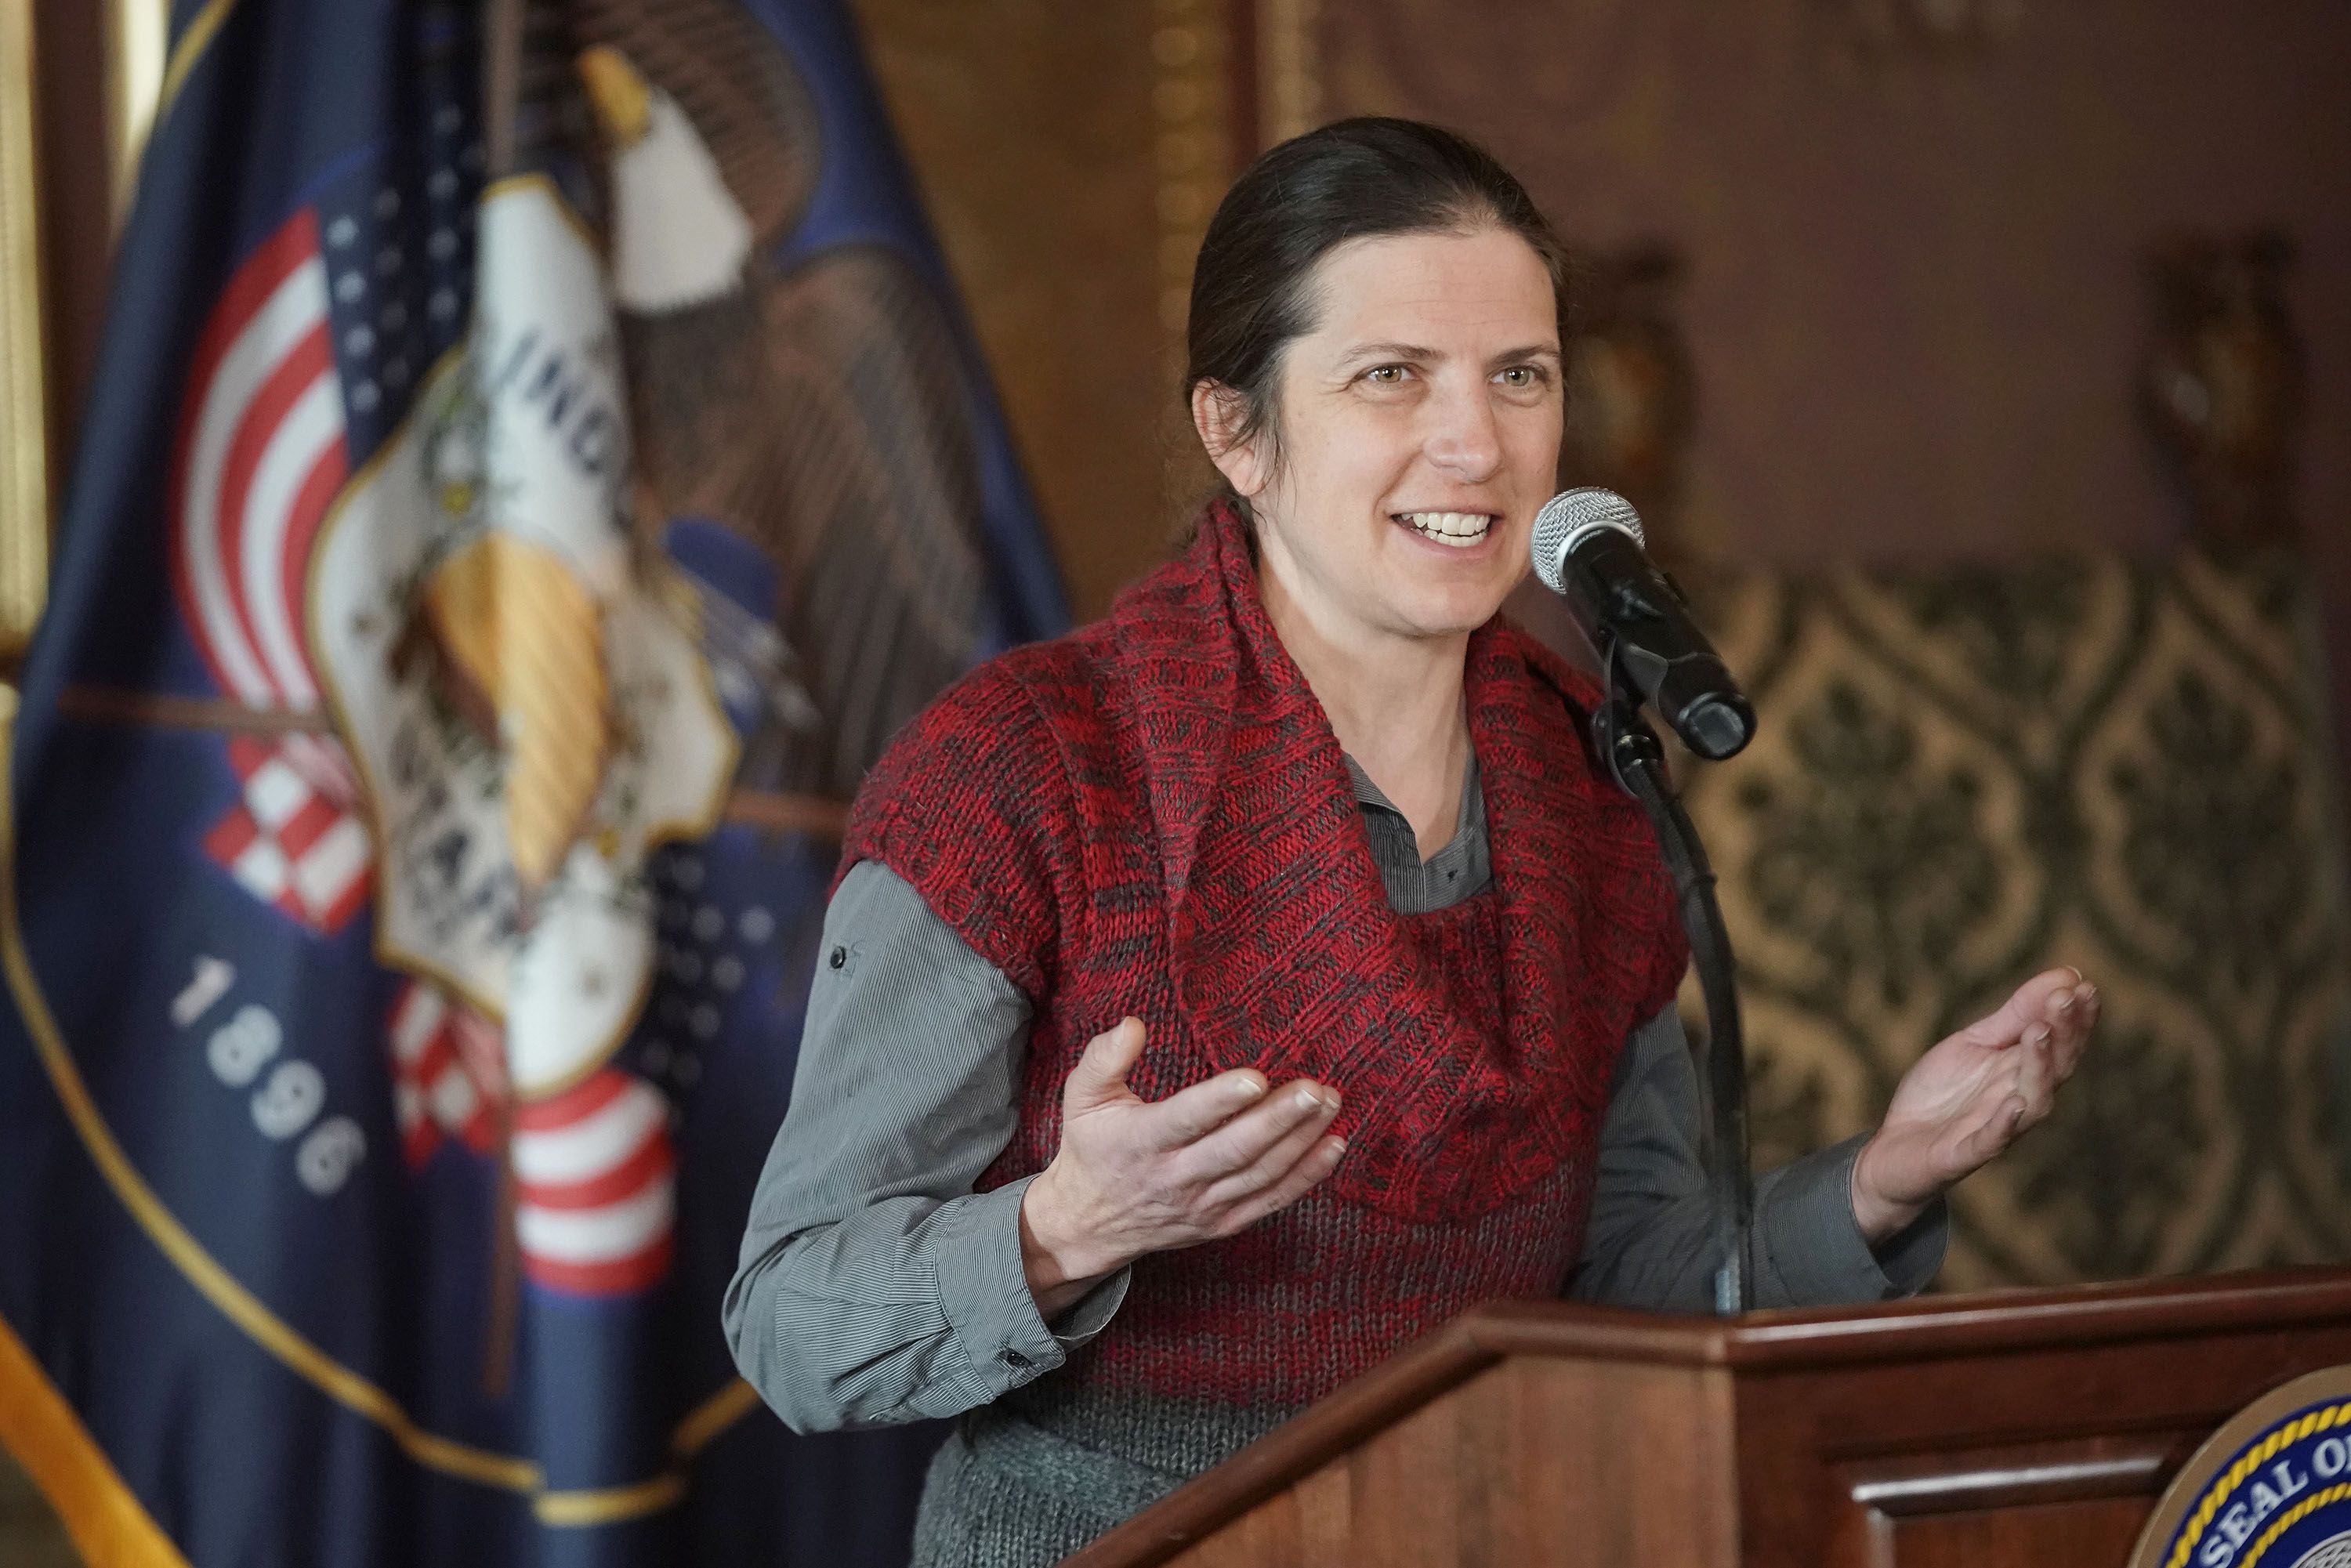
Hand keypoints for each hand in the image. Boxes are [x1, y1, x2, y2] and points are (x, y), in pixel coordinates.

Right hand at [1018, 1017, 1346, 1318]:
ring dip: (1300, 1141)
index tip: (1257, 1077)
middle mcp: (1174, 1178)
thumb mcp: (1082, 1096)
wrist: (1089, 1223)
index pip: (1185, 1120)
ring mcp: (1202, 1205)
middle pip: (1234, 1151)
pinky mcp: (1222, 1223)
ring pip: (1259, 1174)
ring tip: (1329, 1104)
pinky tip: (1332, 1147)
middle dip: (1278, 1120)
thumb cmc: (1092, 1146)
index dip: (1220, 1100)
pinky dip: (1305, 1177)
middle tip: (1315, 1089)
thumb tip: (1134, 1024)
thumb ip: (1104, 1057)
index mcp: (1140, 1141)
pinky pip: (1270, 1201)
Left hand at [1850, 969, 2100, 1241]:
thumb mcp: (1974, 1044)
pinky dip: (2004, 1124)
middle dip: (2064, 1034)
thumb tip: (2064, 975)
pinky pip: (1991, 1142)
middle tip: (2066, 999)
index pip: (2061, 1044)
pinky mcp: (1964, 1154)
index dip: (2076, 1018)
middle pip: (2055, 1069)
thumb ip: (2015, 1016)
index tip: (2085, 985)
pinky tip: (2014, 1102)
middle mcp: (2019, 1101)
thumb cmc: (1942, 1095)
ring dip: (2039, 1069)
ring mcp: (1995, 1130)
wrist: (1895, 1149)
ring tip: (2039, 1033)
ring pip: (2033, 1103)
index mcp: (2023, 1073)